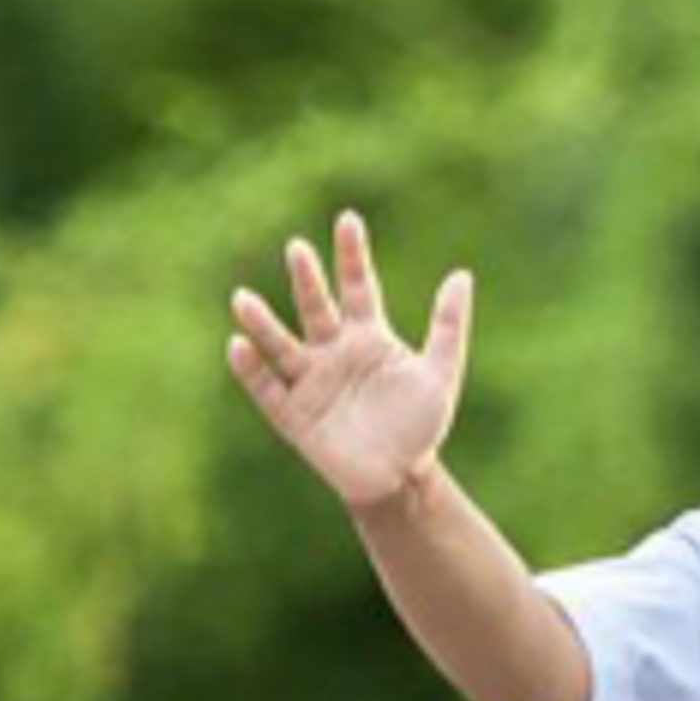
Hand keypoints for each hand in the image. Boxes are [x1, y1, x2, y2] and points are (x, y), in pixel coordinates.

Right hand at [226, 210, 473, 511]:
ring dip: (262, 323)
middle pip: (316, 308)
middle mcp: (334, 353)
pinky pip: (268, 389)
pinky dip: (252, 370)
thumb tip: (461, 274)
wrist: (401, 479)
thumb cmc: (420, 427)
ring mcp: (312, 383)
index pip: (357, 287)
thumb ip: (448, 326)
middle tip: (298, 249)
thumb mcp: (440, 374)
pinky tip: (239, 345)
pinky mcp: (296, 416)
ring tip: (242, 299)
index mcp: (368, 337)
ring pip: (282, 345)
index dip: (352, 256)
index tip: (348, 220)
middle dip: (307, 280)